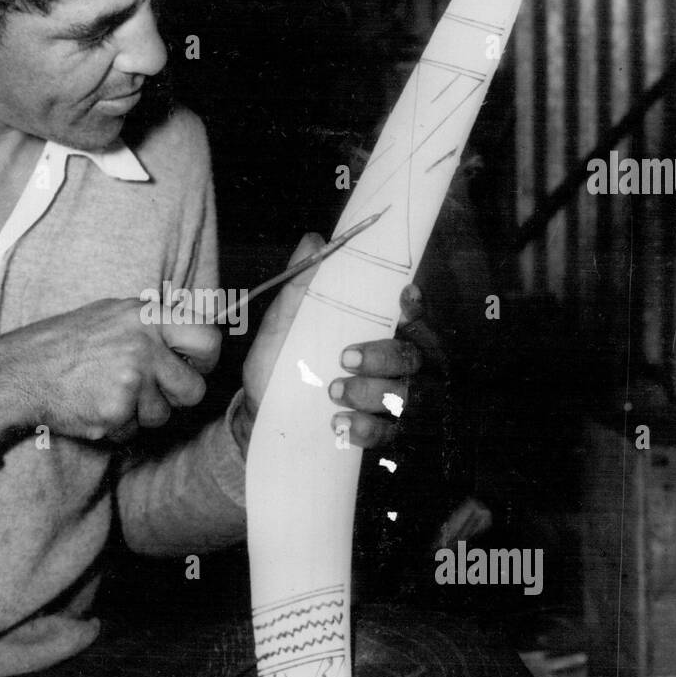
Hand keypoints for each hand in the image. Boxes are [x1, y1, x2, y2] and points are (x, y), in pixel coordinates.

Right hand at [0, 298, 220, 446]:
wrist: (22, 370)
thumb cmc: (69, 342)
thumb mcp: (115, 314)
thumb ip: (157, 324)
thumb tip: (204, 333)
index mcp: (147, 315)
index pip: (209, 339)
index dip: (204, 359)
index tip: (191, 365)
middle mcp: (144, 345)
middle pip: (193, 389)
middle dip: (174, 397)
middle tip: (147, 388)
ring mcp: (131, 379)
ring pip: (164, 415)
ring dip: (142, 413)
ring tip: (109, 392)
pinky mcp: (116, 411)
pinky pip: (135, 432)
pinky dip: (118, 427)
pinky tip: (95, 406)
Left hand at [235, 233, 422, 454]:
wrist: (260, 418)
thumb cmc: (279, 365)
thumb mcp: (281, 326)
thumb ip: (299, 287)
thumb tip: (313, 242)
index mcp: (375, 331)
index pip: (411, 315)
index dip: (416, 307)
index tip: (402, 299)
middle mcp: (392, 365)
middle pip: (414, 355)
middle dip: (384, 355)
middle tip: (345, 358)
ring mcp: (389, 401)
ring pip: (407, 395)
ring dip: (374, 392)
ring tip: (335, 391)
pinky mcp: (379, 434)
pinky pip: (389, 433)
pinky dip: (366, 428)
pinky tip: (339, 424)